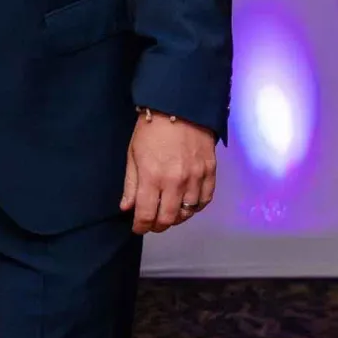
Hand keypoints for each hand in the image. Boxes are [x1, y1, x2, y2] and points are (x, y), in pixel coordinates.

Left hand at [120, 109, 216, 233]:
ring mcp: (196, 178)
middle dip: (158, 226)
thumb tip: (126, 208)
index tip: (138, 228)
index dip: (141, 226)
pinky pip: (205, 200)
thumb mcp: (133, 154)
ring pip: (188, 212)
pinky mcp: (210, 173)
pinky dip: (195, 208)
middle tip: (152, 225)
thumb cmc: (150, 130)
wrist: (180, 109)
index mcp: (152, 177)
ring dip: (177, 218)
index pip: (147, 214)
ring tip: (168, 215)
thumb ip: (131, 184)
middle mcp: (176, 181)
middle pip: (169, 218)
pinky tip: (187, 205)